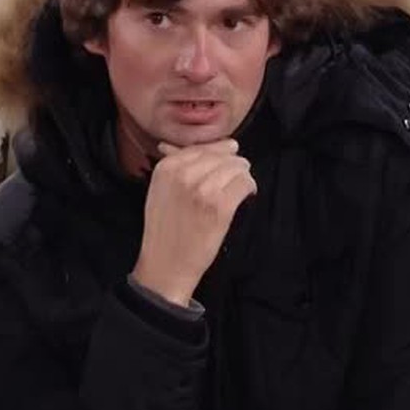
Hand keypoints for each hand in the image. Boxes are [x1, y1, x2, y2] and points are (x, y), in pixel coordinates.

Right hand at [131, 139, 255, 305]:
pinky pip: (245, 183)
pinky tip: (245, 196)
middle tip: (234, 178)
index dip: (219, 154)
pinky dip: (249, 188)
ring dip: (242, 176)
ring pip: (237, 167)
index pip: (203, 148)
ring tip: (238, 189)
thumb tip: (193, 145)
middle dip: (233, 165)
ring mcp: (203, 189)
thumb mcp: (160, 191)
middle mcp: (184, 174)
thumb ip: (176, 166)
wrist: (166, 264)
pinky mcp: (220, 206)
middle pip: (223, 155)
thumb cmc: (165, 230)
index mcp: (167, 168)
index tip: (224, 165)